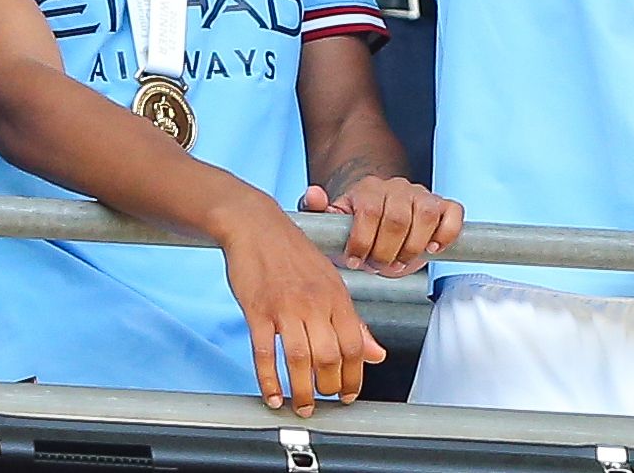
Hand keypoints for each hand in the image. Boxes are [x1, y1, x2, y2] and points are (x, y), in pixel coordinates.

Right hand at [218, 198, 381, 412]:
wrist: (258, 226)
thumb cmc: (294, 254)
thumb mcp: (331, 282)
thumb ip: (353, 321)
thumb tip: (376, 354)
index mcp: (336, 296)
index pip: (355, 345)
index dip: (354, 376)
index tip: (349, 395)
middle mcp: (314, 303)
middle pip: (329, 356)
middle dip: (328, 387)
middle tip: (324, 402)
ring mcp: (284, 307)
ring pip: (299, 359)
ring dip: (302, 390)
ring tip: (302, 406)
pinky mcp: (257, 310)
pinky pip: (264, 352)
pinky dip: (269, 380)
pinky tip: (273, 396)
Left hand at [302, 175, 462, 276]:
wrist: (380, 219)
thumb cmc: (355, 226)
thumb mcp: (331, 222)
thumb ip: (316, 209)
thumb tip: (313, 194)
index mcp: (368, 190)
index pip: (369, 211)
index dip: (362, 242)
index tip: (354, 260)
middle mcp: (397, 187)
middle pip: (398, 218)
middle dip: (386, 251)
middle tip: (377, 266)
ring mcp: (421, 194)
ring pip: (426, 215)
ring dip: (413, 247)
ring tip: (400, 261)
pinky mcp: (443, 204)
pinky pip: (453, 212)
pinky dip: (447, 233)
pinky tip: (432, 248)